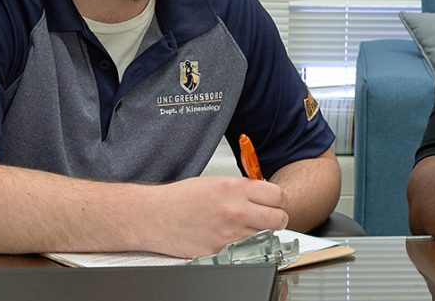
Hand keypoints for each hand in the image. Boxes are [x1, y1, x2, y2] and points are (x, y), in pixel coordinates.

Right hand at [149, 176, 288, 257]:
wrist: (155, 216)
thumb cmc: (180, 198)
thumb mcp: (216, 182)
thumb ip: (242, 189)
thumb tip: (263, 195)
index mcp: (235, 189)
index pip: (278, 195)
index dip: (278, 200)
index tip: (274, 202)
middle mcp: (235, 211)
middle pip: (279, 218)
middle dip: (276, 218)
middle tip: (268, 217)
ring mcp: (229, 234)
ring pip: (265, 236)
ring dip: (260, 232)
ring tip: (245, 226)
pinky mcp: (221, 252)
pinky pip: (245, 249)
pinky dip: (243, 244)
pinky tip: (231, 236)